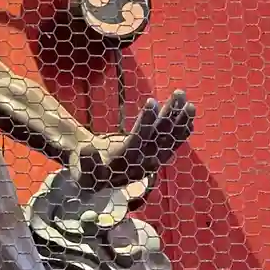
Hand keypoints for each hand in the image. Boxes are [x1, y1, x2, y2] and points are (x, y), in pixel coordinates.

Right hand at [74, 89, 194, 189]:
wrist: (95, 175)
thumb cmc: (87, 172)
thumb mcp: (82, 172)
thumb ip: (86, 163)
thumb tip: (88, 148)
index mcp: (127, 167)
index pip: (139, 142)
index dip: (146, 123)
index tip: (151, 101)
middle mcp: (143, 164)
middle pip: (160, 139)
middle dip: (170, 116)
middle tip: (178, 94)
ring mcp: (152, 158)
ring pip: (168, 137)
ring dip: (178, 117)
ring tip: (182, 94)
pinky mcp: (155, 153)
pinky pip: (171, 140)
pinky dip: (180, 126)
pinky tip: (187, 109)